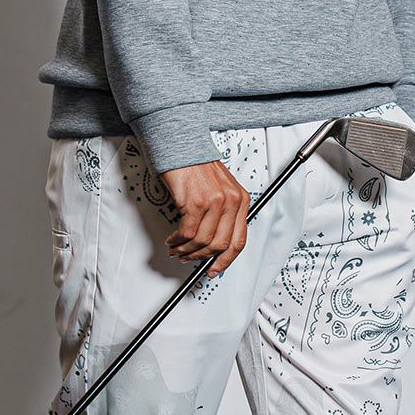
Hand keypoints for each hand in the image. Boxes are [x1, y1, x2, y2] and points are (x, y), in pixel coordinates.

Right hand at [159, 159, 250, 274]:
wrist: (183, 147)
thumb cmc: (197, 165)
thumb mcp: (220, 189)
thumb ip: (223, 213)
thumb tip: (213, 240)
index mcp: (241, 200)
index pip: (239, 240)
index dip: (226, 260)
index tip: (215, 268)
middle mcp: (231, 201)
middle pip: (220, 244)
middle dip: (202, 257)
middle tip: (189, 258)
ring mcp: (214, 202)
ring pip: (202, 241)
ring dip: (186, 250)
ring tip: (177, 249)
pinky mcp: (195, 202)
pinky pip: (187, 233)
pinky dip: (178, 240)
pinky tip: (172, 239)